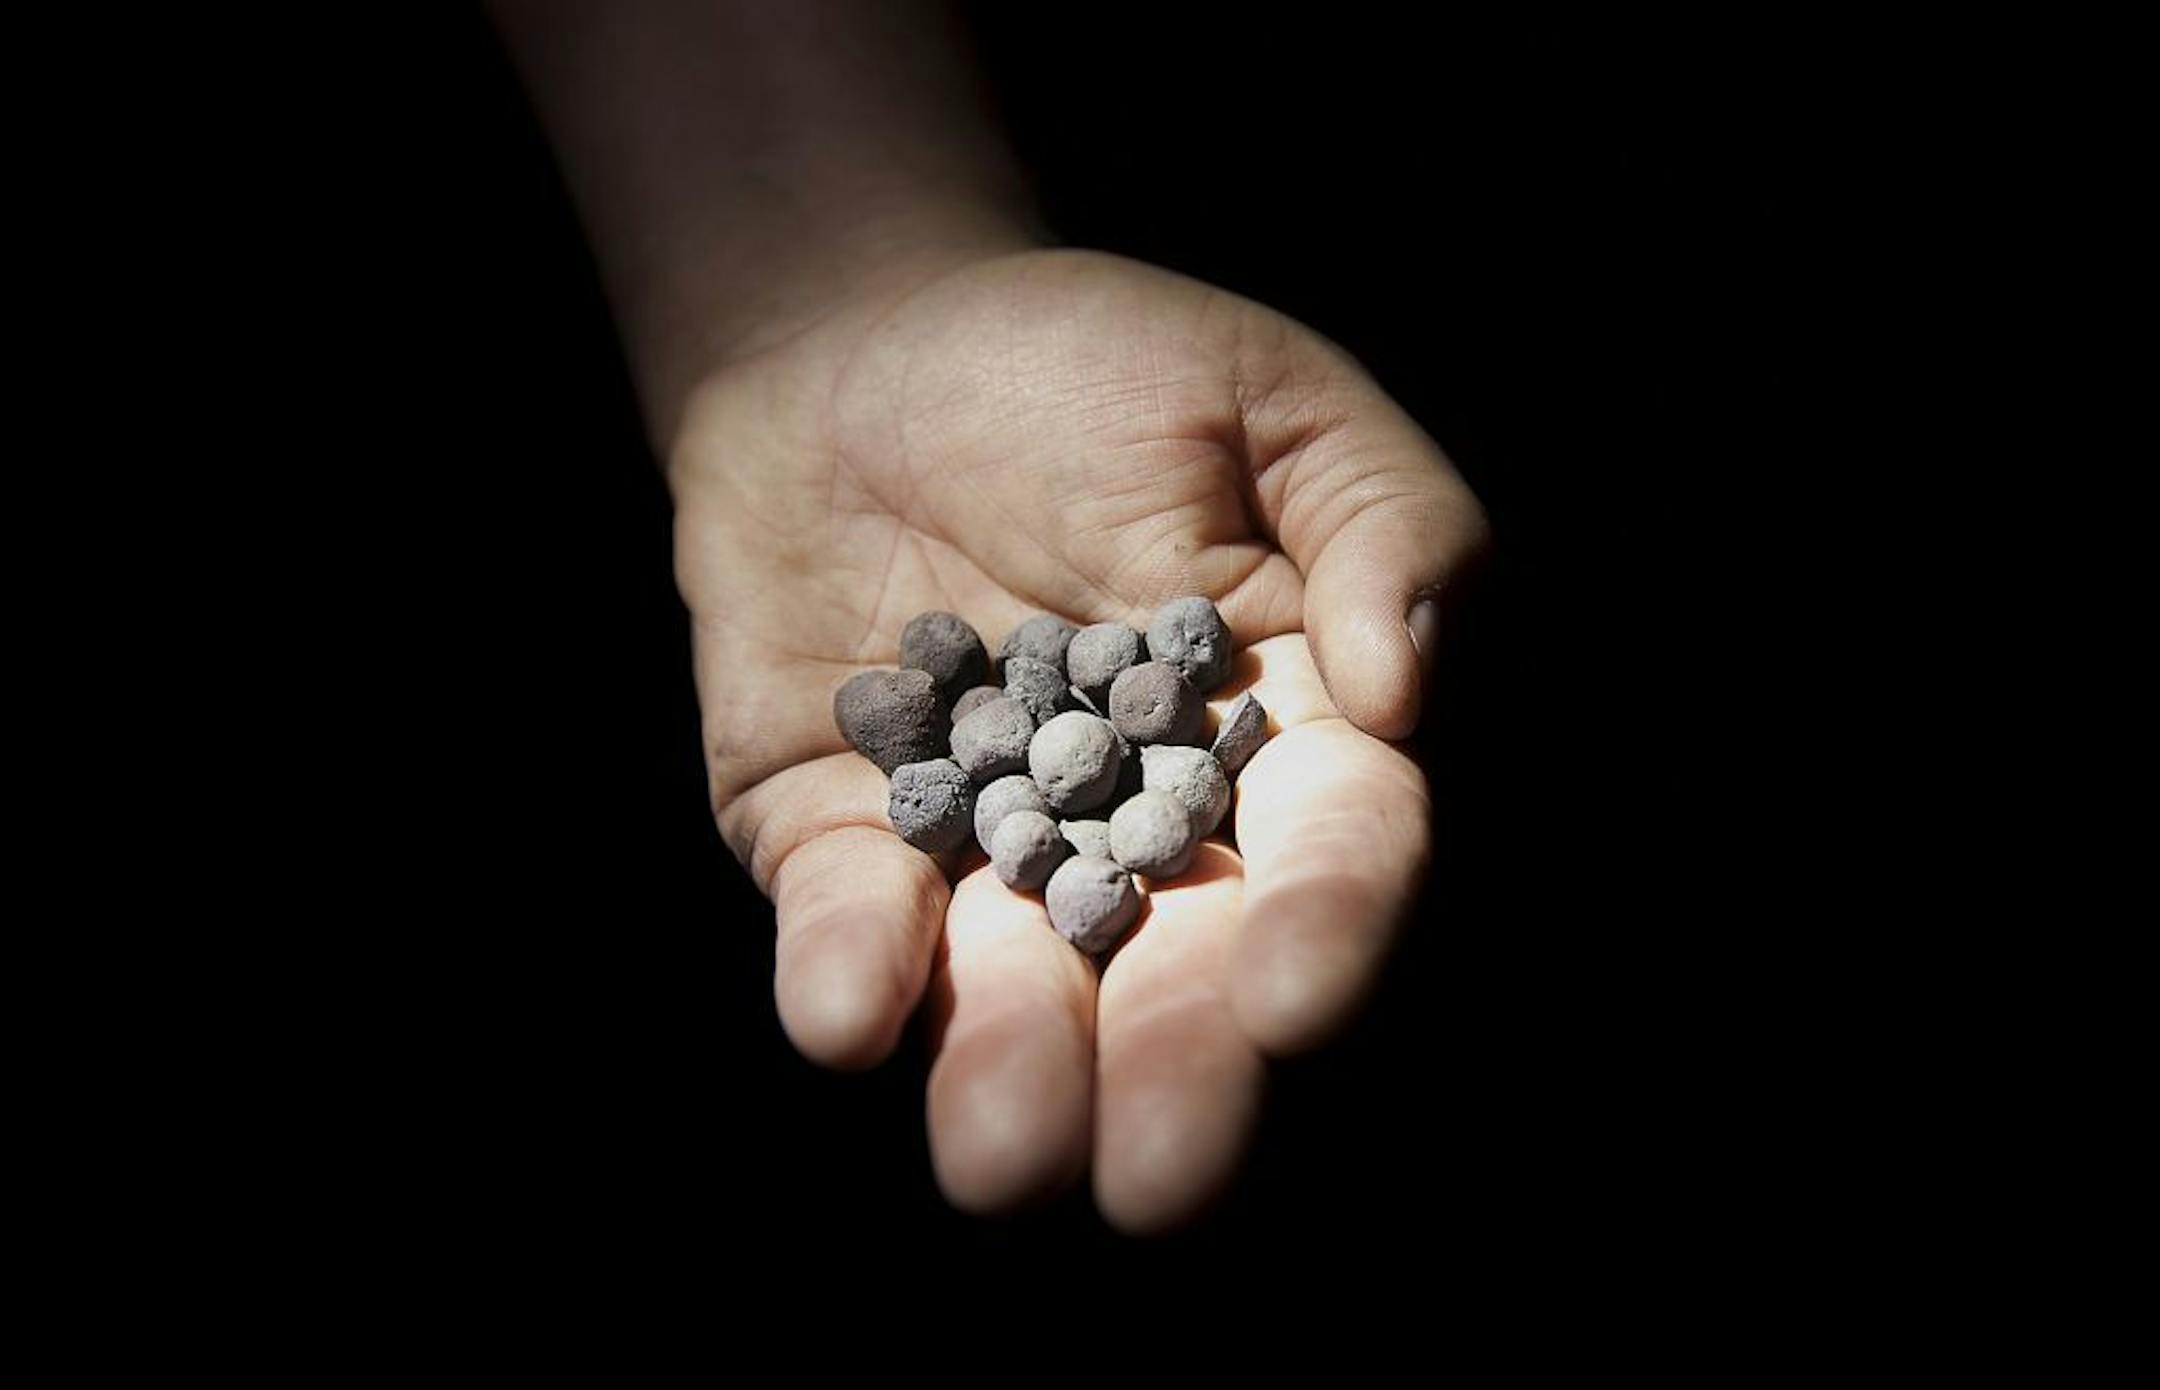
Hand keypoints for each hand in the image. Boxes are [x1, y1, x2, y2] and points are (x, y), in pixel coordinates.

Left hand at [674, 247, 1487, 1232]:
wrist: (864, 347)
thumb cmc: (1095, 360)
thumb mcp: (1270, 394)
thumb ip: (1385, 521)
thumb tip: (1404, 690)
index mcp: (1280, 737)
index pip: (1333, 852)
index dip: (1326, 926)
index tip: (1292, 996)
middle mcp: (1142, 829)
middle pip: (1176, 973)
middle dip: (1173, 1077)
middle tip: (1158, 1183)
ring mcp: (987, 853)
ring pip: (1013, 993)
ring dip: (1010, 1075)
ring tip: (997, 1162)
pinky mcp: (841, 845)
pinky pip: (850, 921)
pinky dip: (848, 966)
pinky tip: (842, 1009)